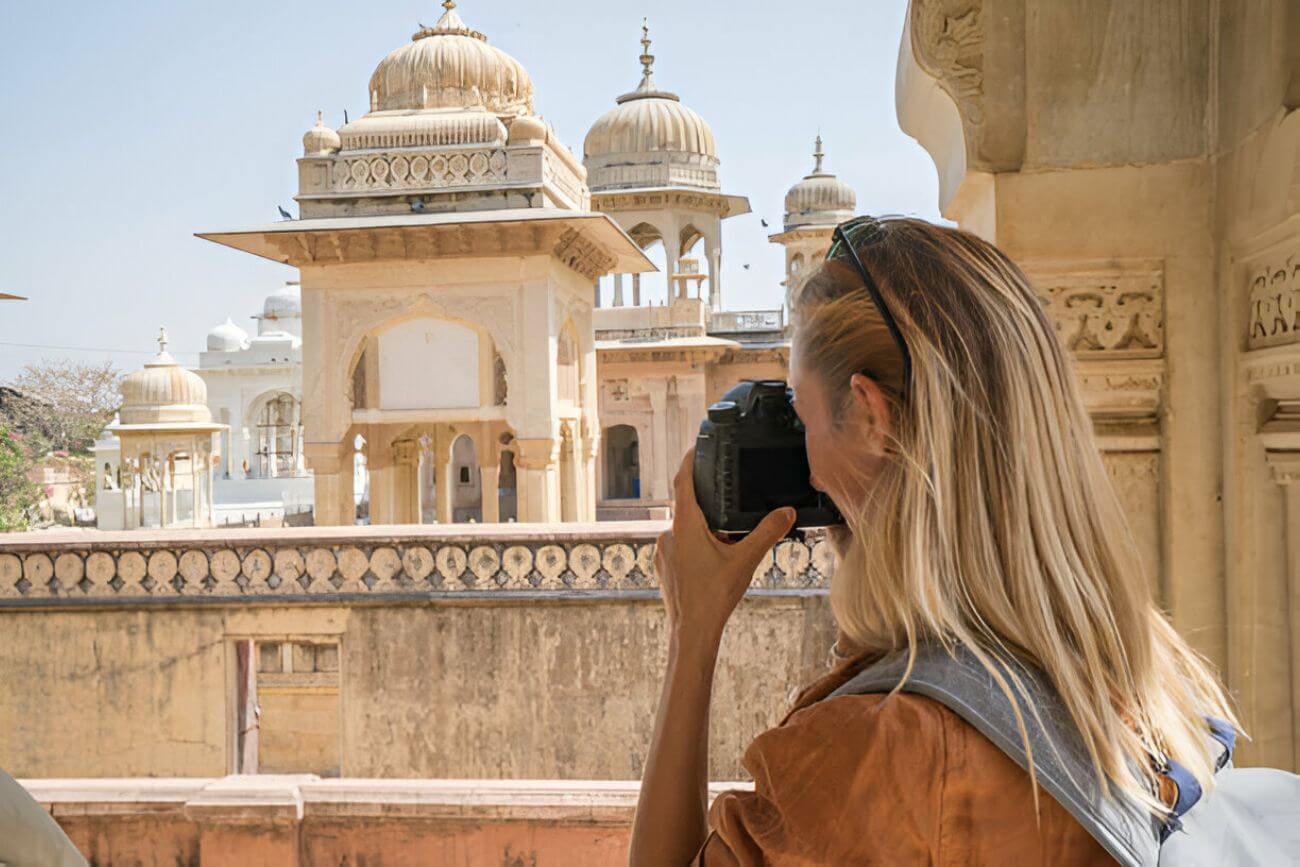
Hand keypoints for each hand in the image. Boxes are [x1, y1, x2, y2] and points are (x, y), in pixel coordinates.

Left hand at [654, 449, 796, 644]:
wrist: (691, 633)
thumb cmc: (714, 597)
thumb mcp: (746, 561)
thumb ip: (767, 533)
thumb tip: (787, 512)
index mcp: (685, 526)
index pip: (683, 481)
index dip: (689, 461)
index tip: (696, 447)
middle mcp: (669, 534)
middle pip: (688, 507)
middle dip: (710, 508)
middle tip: (732, 510)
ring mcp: (663, 552)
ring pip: (685, 530)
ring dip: (705, 532)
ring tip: (728, 545)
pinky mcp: (663, 567)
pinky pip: (680, 547)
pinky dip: (696, 548)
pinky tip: (713, 563)